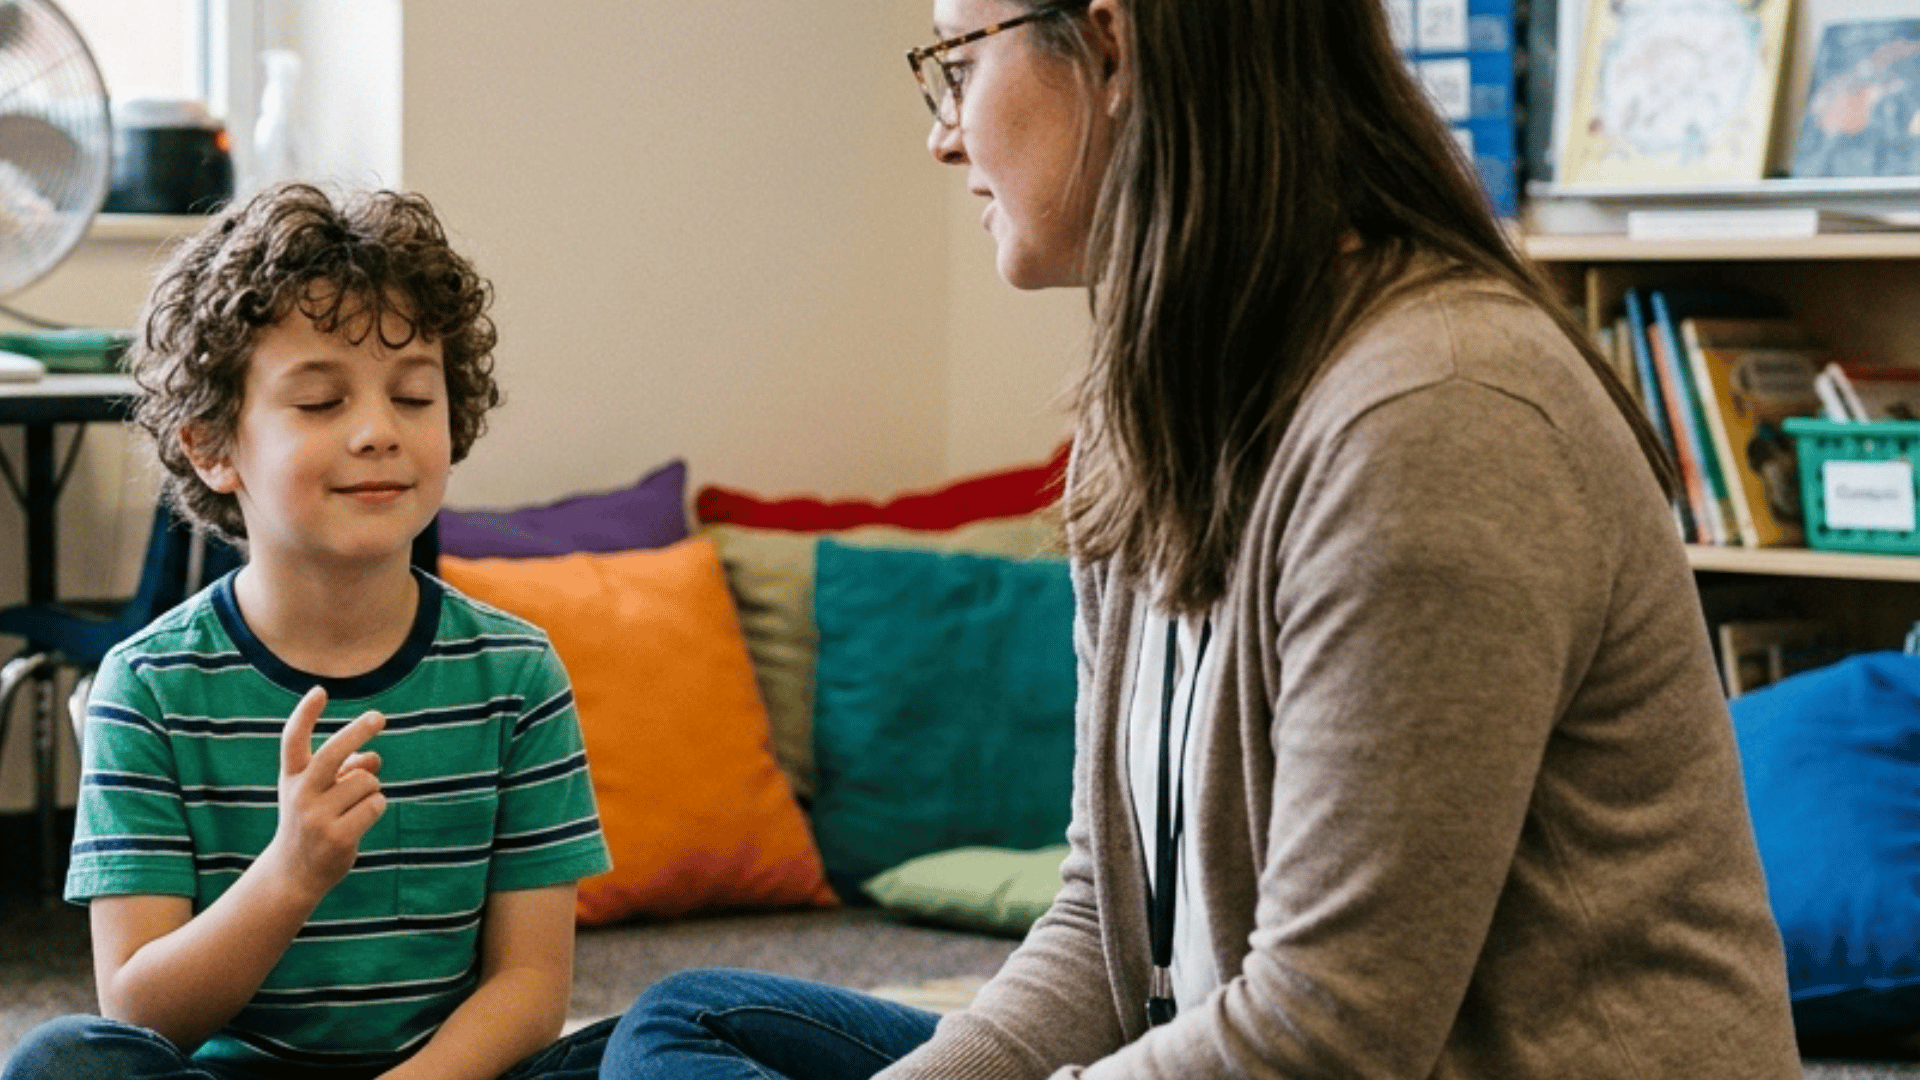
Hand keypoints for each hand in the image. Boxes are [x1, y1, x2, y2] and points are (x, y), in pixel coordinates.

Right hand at [267, 686, 386, 899]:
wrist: (294, 872)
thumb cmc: (312, 819)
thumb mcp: (319, 791)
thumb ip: (345, 768)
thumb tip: (373, 758)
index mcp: (292, 778)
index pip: (293, 740)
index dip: (305, 714)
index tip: (320, 691)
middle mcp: (300, 794)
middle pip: (333, 753)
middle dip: (358, 730)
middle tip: (379, 717)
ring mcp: (317, 817)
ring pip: (366, 781)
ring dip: (371, 788)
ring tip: (353, 807)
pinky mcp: (338, 836)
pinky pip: (376, 803)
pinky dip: (376, 806)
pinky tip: (359, 821)